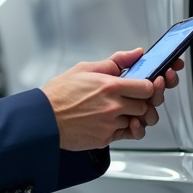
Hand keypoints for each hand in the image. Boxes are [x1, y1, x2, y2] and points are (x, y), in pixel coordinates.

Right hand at [41, 49, 185, 150]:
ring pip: (139, 121)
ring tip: (125, 110)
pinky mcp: (105, 138)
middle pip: (146, 106)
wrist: (43, 118)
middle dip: (143, 102)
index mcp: (110, 86)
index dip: (149, 86)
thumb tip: (136, 53)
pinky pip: (127, 135)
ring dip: (135, 116)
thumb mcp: (86, 68)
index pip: (147, 88)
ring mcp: (110, 124)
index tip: (143, 85)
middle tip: (134, 98)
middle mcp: (113, 106)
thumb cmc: (60, 94)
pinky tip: (119, 122)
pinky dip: (127, 129)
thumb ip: (116, 61)